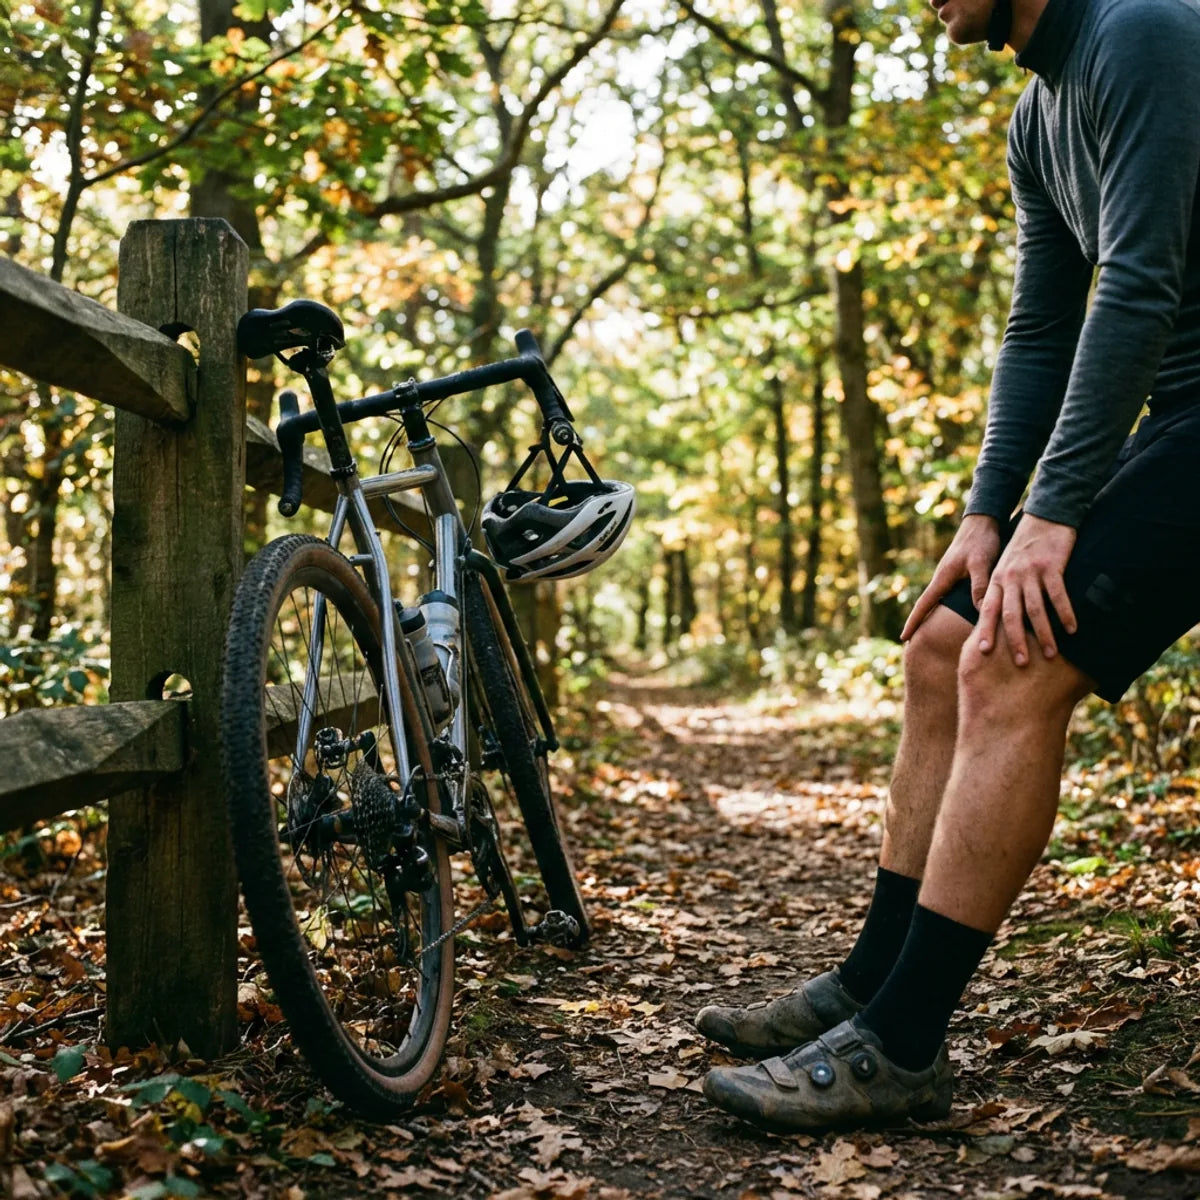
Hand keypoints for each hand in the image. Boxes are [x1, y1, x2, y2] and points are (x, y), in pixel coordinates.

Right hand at [901, 514, 1001, 641]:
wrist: (983, 521)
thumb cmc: (981, 541)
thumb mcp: (982, 564)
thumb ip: (980, 586)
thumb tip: (980, 611)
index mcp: (943, 578)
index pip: (924, 604)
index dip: (914, 622)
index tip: (904, 639)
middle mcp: (942, 579)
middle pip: (927, 606)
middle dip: (918, 623)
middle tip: (912, 643)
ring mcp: (949, 576)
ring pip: (937, 601)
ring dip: (930, 616)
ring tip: (927, 634)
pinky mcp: (958, 574)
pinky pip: (948, 596)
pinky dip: (944, 607)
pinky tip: (950, 615)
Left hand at [976, 513, 1077, 665]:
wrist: (1044, 517)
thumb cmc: (1025, 548)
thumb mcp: (1007, 568)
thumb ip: (1004, 591)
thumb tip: (1002, 622)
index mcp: (997, 580)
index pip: (988, 609)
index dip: (985, 630)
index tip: (983, 651)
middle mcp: (1010, 577)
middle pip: (1010, 614)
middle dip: (1015, 640)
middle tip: (1020, 663)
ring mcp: (1030, 572)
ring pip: (1035, 609)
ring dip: (1043, 634)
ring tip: (1050, 654)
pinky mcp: (1051, 566)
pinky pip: (1058, 595)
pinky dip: (1065, 614)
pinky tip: (1072, 629)